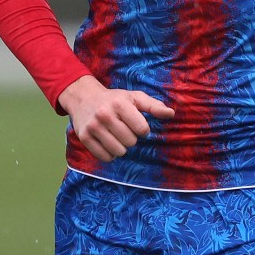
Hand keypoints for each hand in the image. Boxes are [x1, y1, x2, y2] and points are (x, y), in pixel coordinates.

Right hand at [59, 75, 174, 162]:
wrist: (83, 98)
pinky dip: (110, 154)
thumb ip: (153, 106)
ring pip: (118, 151)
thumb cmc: (114, 99)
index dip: (143, 130)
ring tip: (117, 137)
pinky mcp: (84, 137)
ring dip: (121, 148)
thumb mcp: (134, 97)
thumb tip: (171, 114)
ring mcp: (93, 127)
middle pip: (130, 142)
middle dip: (131, 138)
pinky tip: (108, 143)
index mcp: (119, 104)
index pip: (142, 129)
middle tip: (124, 130)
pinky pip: (105, 157)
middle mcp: (105, 115)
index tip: (138, 125)